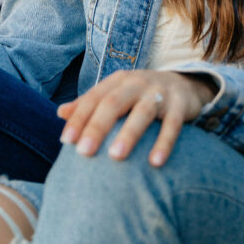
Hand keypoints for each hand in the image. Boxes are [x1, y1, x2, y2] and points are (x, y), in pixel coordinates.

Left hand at [57, 69, 216, 166]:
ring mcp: (160, 92)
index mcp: (118, 81)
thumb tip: (60, 113)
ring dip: (129, 133)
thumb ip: (90, 104)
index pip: (94, 98)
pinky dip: (164, 142)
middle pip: (114, 103)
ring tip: (116, 157)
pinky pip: (172, 125)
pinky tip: (155, 162)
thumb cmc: (140, 95)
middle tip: (84, 152)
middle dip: (98, 126)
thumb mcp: (116, 94)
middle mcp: (137, 83)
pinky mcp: (180, 105)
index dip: (80, 118)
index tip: (66, 140)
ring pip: (143, 112)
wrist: (183, 84)